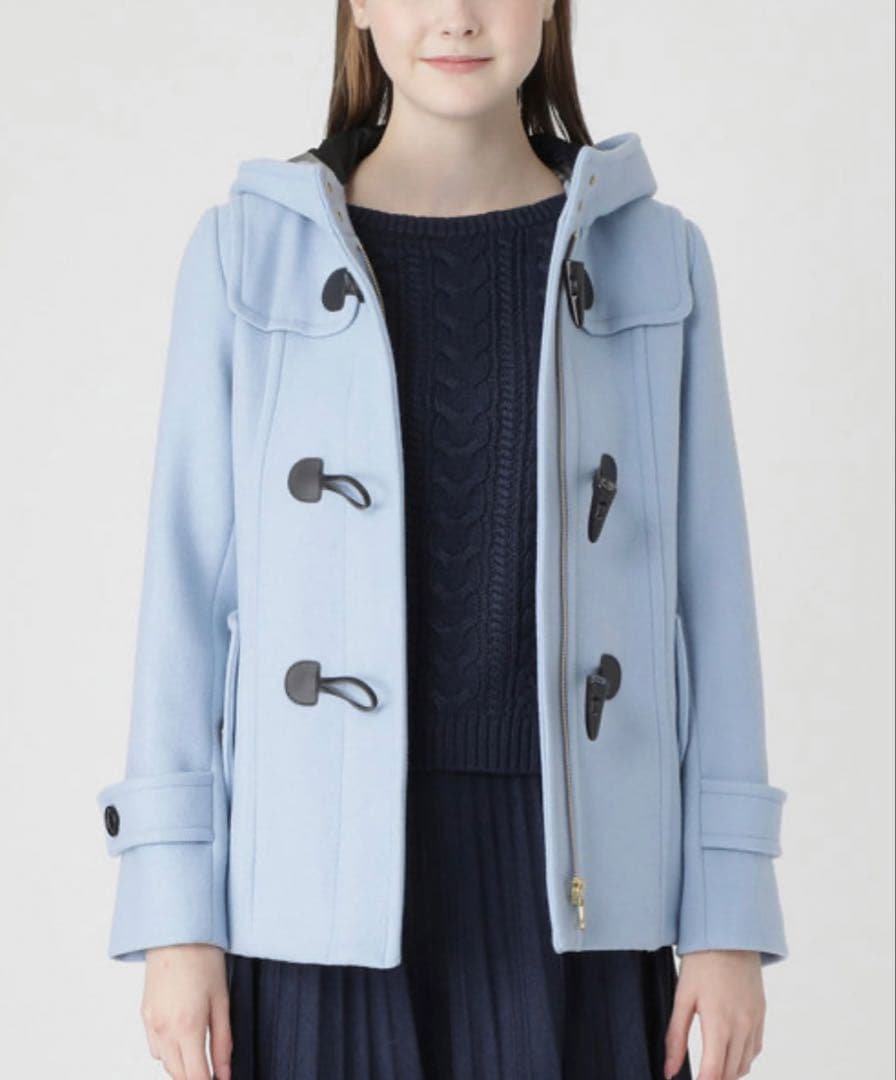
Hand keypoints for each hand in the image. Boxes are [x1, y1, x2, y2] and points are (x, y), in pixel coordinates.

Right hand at [141, 944, 231, 1078]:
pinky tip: (183, 1034)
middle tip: (213, 1067)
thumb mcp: (222, 1000)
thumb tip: (225, 1074)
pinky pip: (155, 1046)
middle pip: (178, 1074)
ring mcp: (150, 1023)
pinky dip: (168, 1049)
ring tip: (200, 1048)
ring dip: (182, 1063)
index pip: (195, 1078)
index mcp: (187, 1028)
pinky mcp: (144, 1014)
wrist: (175, 930)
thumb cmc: (203, 958)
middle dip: (196, 1075)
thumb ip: (223, 1042)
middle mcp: (164, 1030)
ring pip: (165, 1062)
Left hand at [663, 950, 765, 1078]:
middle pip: (730, 1073)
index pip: (714, 1071)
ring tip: (710, 1068)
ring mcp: (755, 1021)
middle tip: (698, 1076)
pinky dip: (742, 1058)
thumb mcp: (682, 996)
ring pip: (744, 1064)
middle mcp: (742, 1025)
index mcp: (719, 1022)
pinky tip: (728, 1052)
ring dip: (728, 1072)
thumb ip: (675, 1037)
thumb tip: (669, 1071)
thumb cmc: (701, 962)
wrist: (730, 935)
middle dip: (714, 1079)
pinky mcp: (761, 1014)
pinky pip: (755, 1049)